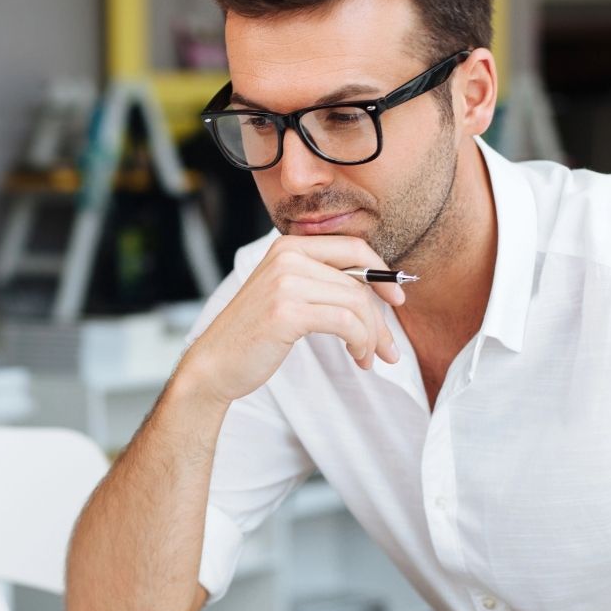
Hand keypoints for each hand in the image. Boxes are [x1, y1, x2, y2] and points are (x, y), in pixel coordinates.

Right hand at [179, 234, 403, 404]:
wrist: (214, 364)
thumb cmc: (254, 334)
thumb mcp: (286, 294)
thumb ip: (321, 281)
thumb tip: (377, 286)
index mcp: (289, 246)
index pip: (353, 247)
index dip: (382, 273)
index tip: (396, 299)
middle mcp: (287, 257)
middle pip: (359, 280)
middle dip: (381, 316)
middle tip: (389, 346)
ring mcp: (286, 282)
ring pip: (356, 302)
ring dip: (372, 335)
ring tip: (370, 356)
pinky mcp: (287, 311)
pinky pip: (346, 321)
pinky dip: (360, 342)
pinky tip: (358, 357)